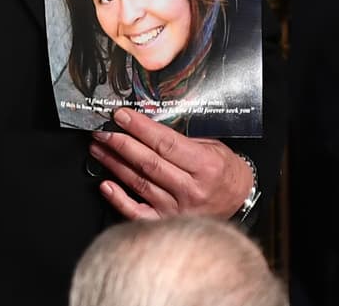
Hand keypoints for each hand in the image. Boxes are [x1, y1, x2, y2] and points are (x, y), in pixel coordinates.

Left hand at [88, 108, 253, 219]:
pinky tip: (105, 185)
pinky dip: (119, 199)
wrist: (240, 200)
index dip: (139, 128)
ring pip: (139, 183)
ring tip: (98, 148)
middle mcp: (192, 190)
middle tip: (101, 130)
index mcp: (205, 166)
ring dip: (114, 164)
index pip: (165, 143)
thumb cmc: (223, 170)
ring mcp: (179, 209)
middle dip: (120, 143)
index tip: (120, 115)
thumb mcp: (211, 146)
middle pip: (148, 163)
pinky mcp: (168, 222)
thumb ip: (181, 136)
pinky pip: (138, 213)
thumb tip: (144, 121)